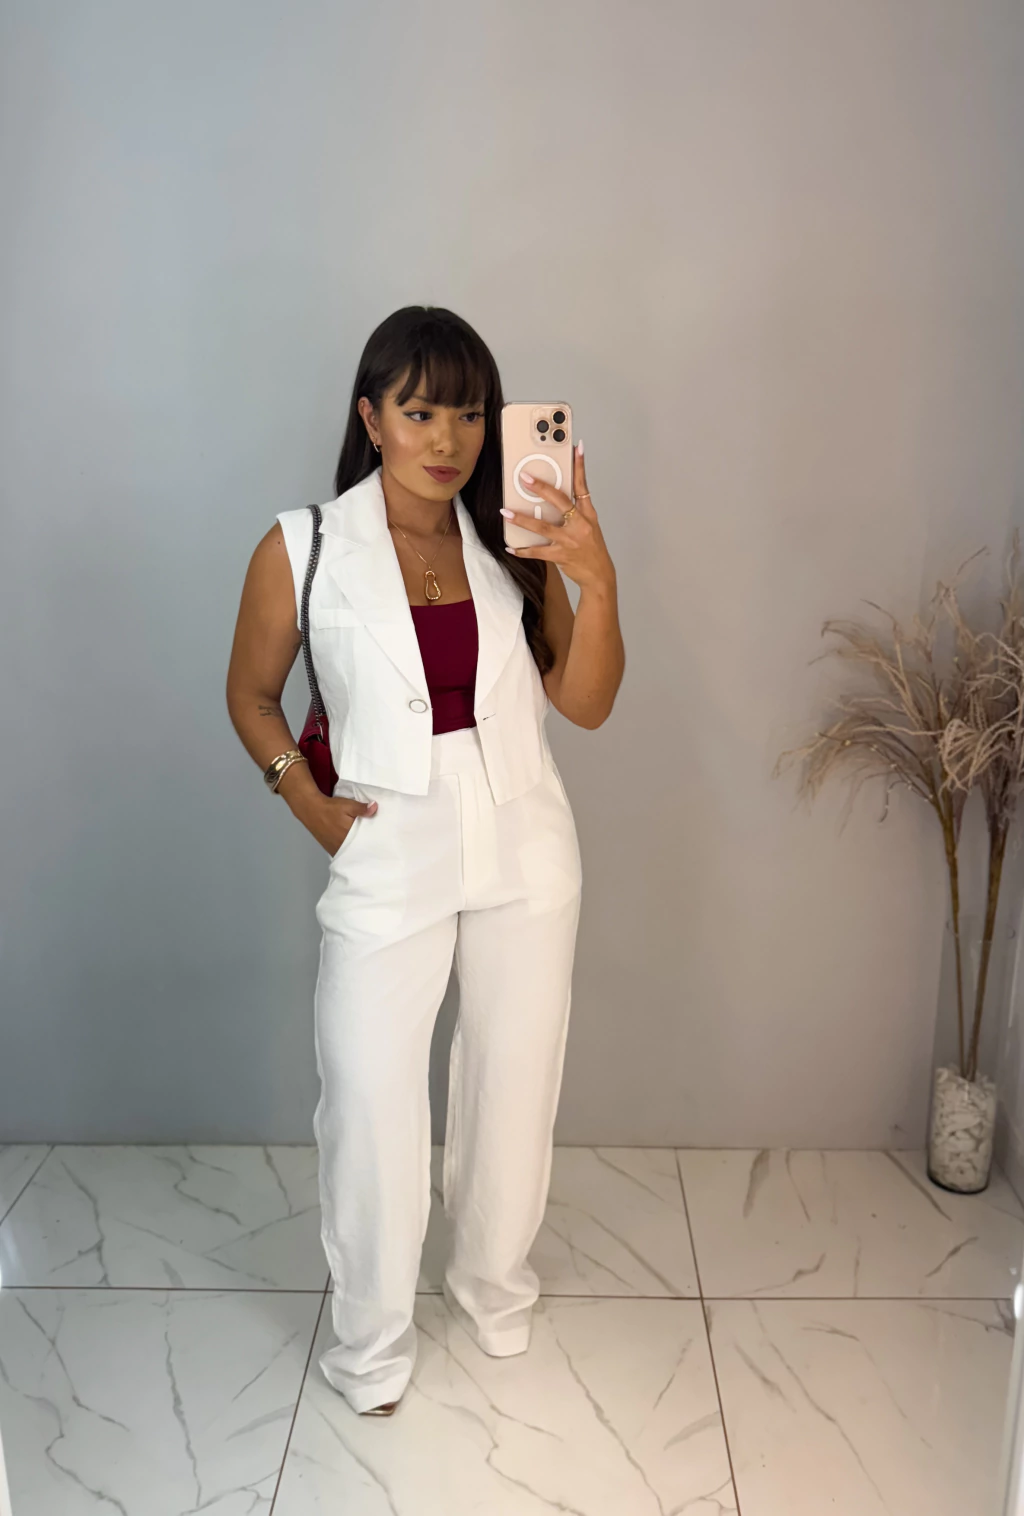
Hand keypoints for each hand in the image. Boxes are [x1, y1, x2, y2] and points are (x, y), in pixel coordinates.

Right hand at [303, 795, 377, 854]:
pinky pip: (343, 852)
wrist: (311, 809)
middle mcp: (341, 846)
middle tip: (376, 844)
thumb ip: (362, 809)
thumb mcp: (348, 805)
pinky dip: (349, 850)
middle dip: (366, 847)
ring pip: (350, 853)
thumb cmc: (330, 808)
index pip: (365, 844)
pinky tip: (354, 846)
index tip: (380, 841)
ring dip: (357, 849)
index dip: (373, 843)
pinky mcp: (330, 848)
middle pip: (358, 850)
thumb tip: (375, 808)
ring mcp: (335, 849)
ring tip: (367, 845)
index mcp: (348, 837)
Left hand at [501, 442, 614, 591]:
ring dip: (522, 519)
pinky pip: (537, 551)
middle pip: (559, 501)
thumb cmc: (592, 548)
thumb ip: (575, 509)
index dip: (579, 465)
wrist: (599, 575)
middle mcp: (580, 524)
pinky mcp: (561, 555)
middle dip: (541, 488)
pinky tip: (511, 547)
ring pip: (543, 526)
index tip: (575, 447)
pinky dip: (523, 550)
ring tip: (506, 512)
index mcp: (587, 513)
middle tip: (524, 478)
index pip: (583, 485)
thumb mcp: (590, 525)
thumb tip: (554, 494)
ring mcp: (570, 540)